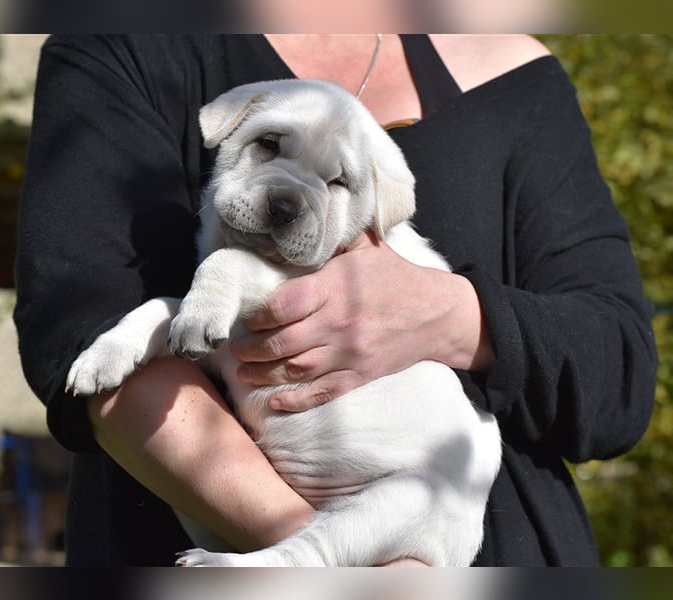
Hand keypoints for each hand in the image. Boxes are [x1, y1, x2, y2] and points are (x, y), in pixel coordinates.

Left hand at [229, 230, 493, 410]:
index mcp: (337, 288)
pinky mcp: (360, 375)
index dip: (258, 316)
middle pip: (283, 343)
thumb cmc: (396, 277)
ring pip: (296, 370)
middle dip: (251, 350)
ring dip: (264, 375)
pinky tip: (274, 402)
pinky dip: (296, 400)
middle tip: (235, 350)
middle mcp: (340, 323)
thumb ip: (332, 241)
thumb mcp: (366, 249)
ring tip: (244, 373)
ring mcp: (350, 353)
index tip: (246, 319)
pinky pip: (323, 392)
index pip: (284, 306)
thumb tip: (300, 221)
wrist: (437, 314)